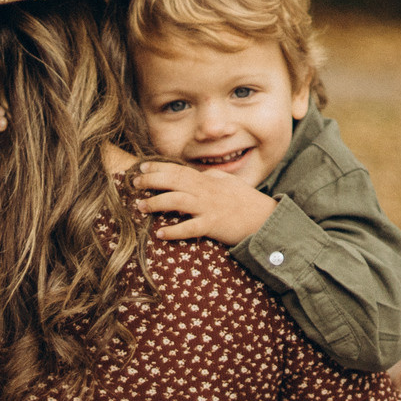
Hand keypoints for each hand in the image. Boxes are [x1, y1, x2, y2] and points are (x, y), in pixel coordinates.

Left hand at [129, 159, 279, 244]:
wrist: (265, 218)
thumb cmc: (247, 202)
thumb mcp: (229, 183)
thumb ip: (213, 177)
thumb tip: (201, 173)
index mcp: (208, 180)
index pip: (179, 170)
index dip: (159, 167)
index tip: (142, 167)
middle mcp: (206, 191)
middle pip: (173, 181)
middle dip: (151, 180)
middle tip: (134, 183)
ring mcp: (209, 207)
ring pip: (177, 201)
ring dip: (156, 203)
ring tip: (140, 206)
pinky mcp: (213, 225)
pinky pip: (190, 228)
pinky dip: (174, 231)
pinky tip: (161, 233)